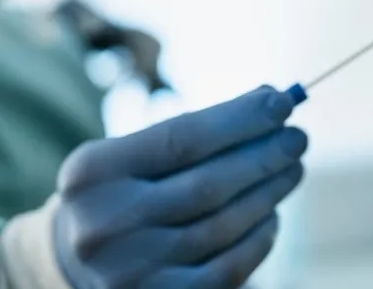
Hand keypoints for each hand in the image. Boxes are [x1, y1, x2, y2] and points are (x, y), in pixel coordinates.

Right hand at [54, 86, 307, 287]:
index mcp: (94, 173)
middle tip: (297, 138)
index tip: (282, 102)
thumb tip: (271, 101)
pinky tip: (272, 215)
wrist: (75, 260)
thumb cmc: (123, 192)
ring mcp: (130, 271)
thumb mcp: (134, 156)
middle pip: (208, 184)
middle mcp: (104, 224)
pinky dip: (259, 238)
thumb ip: (195, 131)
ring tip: (291, 169)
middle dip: (264, 156)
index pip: (183, 138)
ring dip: (268, 192)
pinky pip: (228, 268)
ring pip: (223, 225)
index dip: (241, 119)